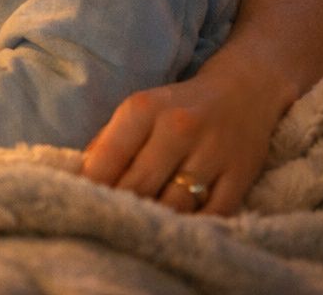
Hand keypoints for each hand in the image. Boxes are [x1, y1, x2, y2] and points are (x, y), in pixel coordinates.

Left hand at [80, 58, 286, 215]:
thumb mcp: (137, 111)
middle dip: (122, 209)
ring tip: (142, 230)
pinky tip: (180, 229)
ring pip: (175, 204)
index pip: (108, 158)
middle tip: (110, 226)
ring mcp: (212, 152)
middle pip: (139, 185)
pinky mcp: (241, 174)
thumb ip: (108, 142)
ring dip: (157, 221)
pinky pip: (214, 213)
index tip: (83, 207)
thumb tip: (80, 177)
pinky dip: (195, 226)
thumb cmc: (176, 107)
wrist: (243, 91)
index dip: (92, 188)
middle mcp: (177, 128)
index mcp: (143, 109)